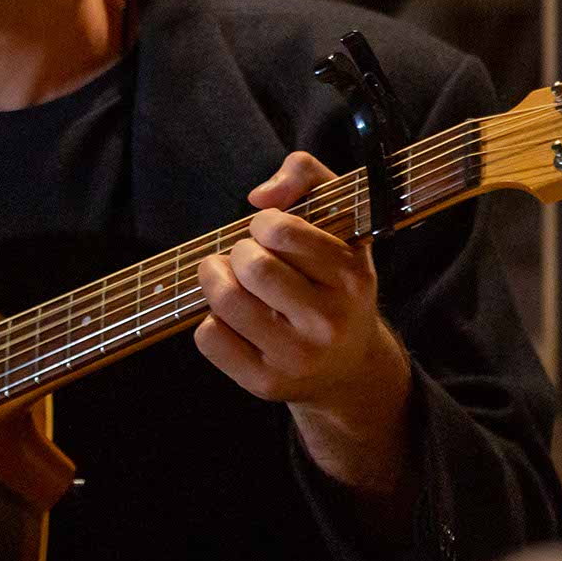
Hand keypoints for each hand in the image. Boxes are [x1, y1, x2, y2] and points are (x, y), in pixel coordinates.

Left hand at [193, 152, 412, 499]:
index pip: (284, 232)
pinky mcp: (267, 385)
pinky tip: (232, 320)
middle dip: (238, 252)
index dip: (264, 223)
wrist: (348, 367)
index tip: (269, 232)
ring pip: (225, 302)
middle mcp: (330, 322)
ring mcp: (298, 359)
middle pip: (252, 266)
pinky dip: (210, 321)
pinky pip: (209, 338)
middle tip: (246, 257)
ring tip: (228, 279)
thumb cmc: (332, 280)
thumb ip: (305, 175)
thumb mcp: (340, 220)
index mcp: (352, 277)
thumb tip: (260, 196)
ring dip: (215, 280)